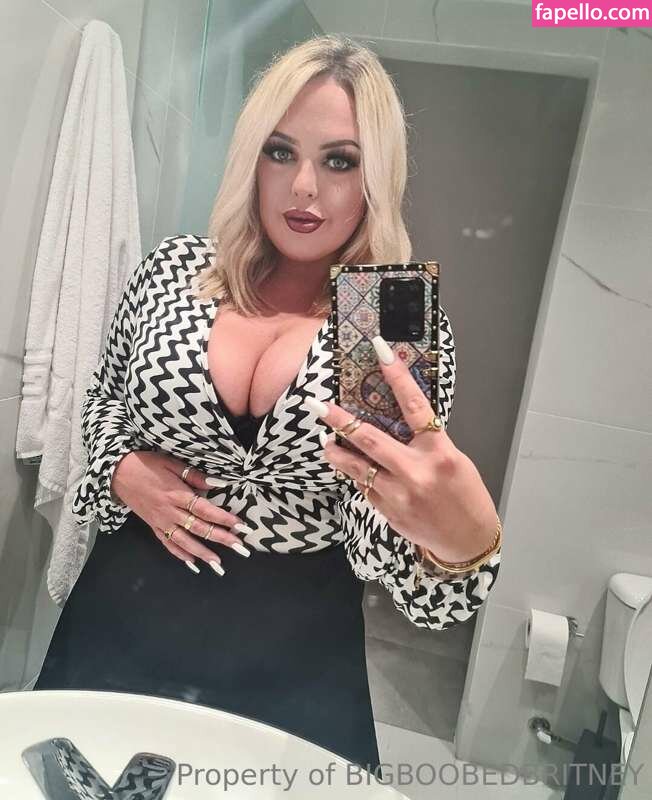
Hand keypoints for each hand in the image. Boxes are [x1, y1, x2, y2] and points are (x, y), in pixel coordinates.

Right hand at [111, 451, 251, 573]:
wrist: (116, 473)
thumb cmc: (146, 464)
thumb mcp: (172, 464)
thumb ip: (195, 476)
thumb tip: (219, 484)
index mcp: (177, 494)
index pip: (206, 510)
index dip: (224, 519)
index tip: (241, 526)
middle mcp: (170, 512)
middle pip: (200, 528)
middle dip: (222, 538)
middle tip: (240, 548)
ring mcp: (161, 522)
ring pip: (185, 541)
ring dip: (203, 553)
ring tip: (219, 564)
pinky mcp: (153, 526)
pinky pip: (167, 544)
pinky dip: (180, 555)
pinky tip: (192, 563)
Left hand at [306, 335, 497, 563]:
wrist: (467, 541)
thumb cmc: (465, 495)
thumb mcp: (454, 460)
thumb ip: (426, 441)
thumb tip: (396, 419)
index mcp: (440, 453)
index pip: (415, 407)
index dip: (397, 376)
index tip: (381, 350)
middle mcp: (417, 472)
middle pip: (371, 440)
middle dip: (341, 421)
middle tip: (318, 405)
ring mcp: (399, 495)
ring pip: (357, 467)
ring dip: (337, 451)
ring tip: (325, 439)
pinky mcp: (387, 512)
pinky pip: (364, 487)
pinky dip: (354, 473)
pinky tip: (348, 465)